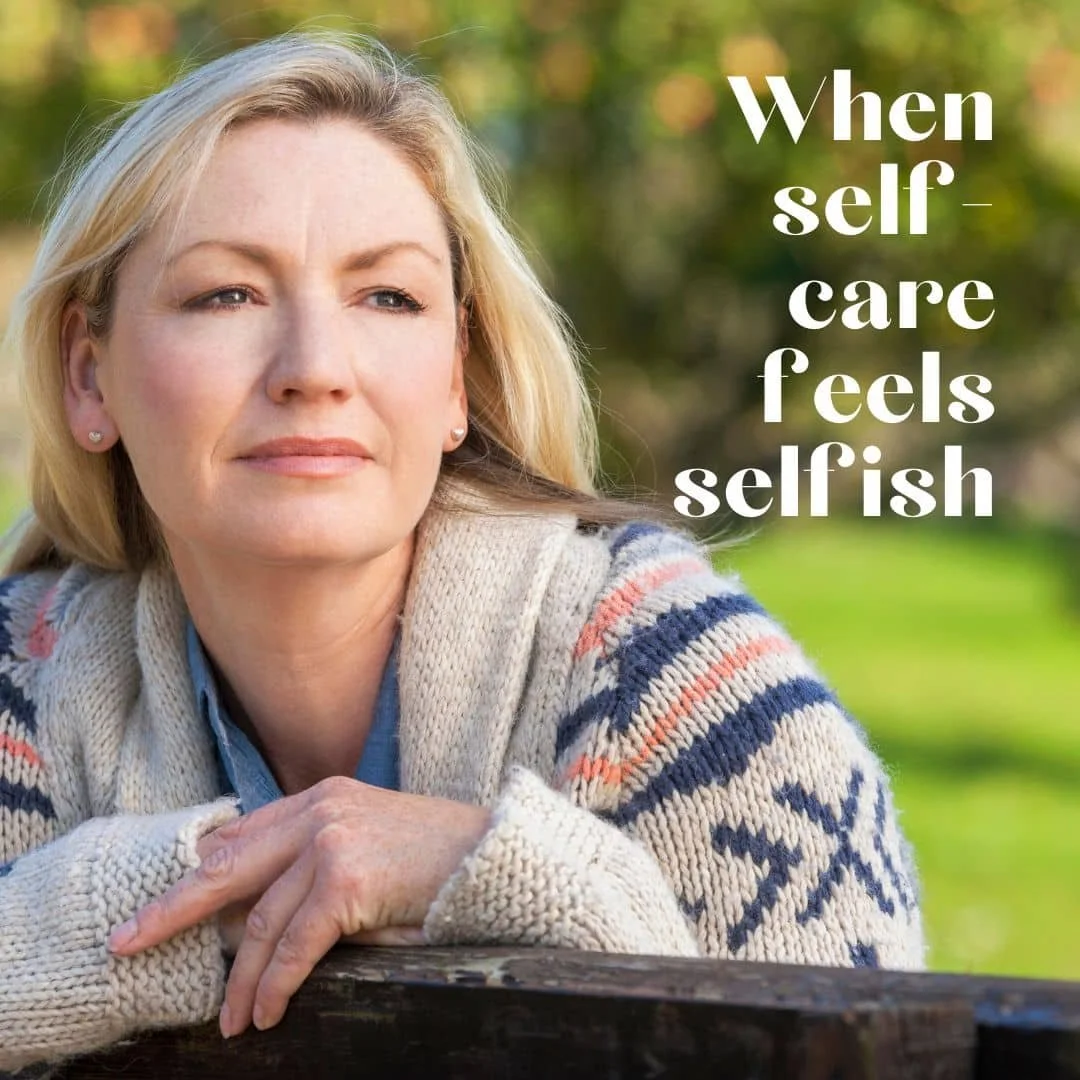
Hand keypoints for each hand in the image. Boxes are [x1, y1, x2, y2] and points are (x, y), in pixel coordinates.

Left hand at [106, 777, 491, 1036]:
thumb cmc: (435, 857)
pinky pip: (296, 945)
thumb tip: (261, 911)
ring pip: (263, 921)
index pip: (240, 837)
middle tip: (128, 942)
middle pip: (226, 867)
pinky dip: (276, 985)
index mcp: (320, 796)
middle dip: (173, 908)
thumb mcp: (370, 840)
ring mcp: (331, 840)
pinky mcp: (347, 878)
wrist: (493, 856)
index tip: (160, 903)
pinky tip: (266, 1013)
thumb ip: (318, 857)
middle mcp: (319, 811)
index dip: (196, 873)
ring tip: (230, 1019)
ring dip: (241, 978)